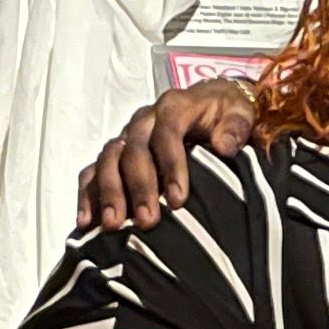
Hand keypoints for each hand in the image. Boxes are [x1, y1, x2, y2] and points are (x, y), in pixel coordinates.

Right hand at [79, 82, 256, 233]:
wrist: (212, 103)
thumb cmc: (226, 113)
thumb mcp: (240, 113)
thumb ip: (235, 128)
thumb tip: (224, 146)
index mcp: (175, 106)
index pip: (167, 133)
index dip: (170, 165)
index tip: (178, 199)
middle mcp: (144, 120)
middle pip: (134, 150)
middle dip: (139, 187)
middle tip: (147, 221)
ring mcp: (126, 137)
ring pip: (108, 160)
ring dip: (109, 193)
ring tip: (114, 225)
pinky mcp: (115, 154)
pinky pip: (93, 171)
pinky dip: (88, 195)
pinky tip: (87, 222)